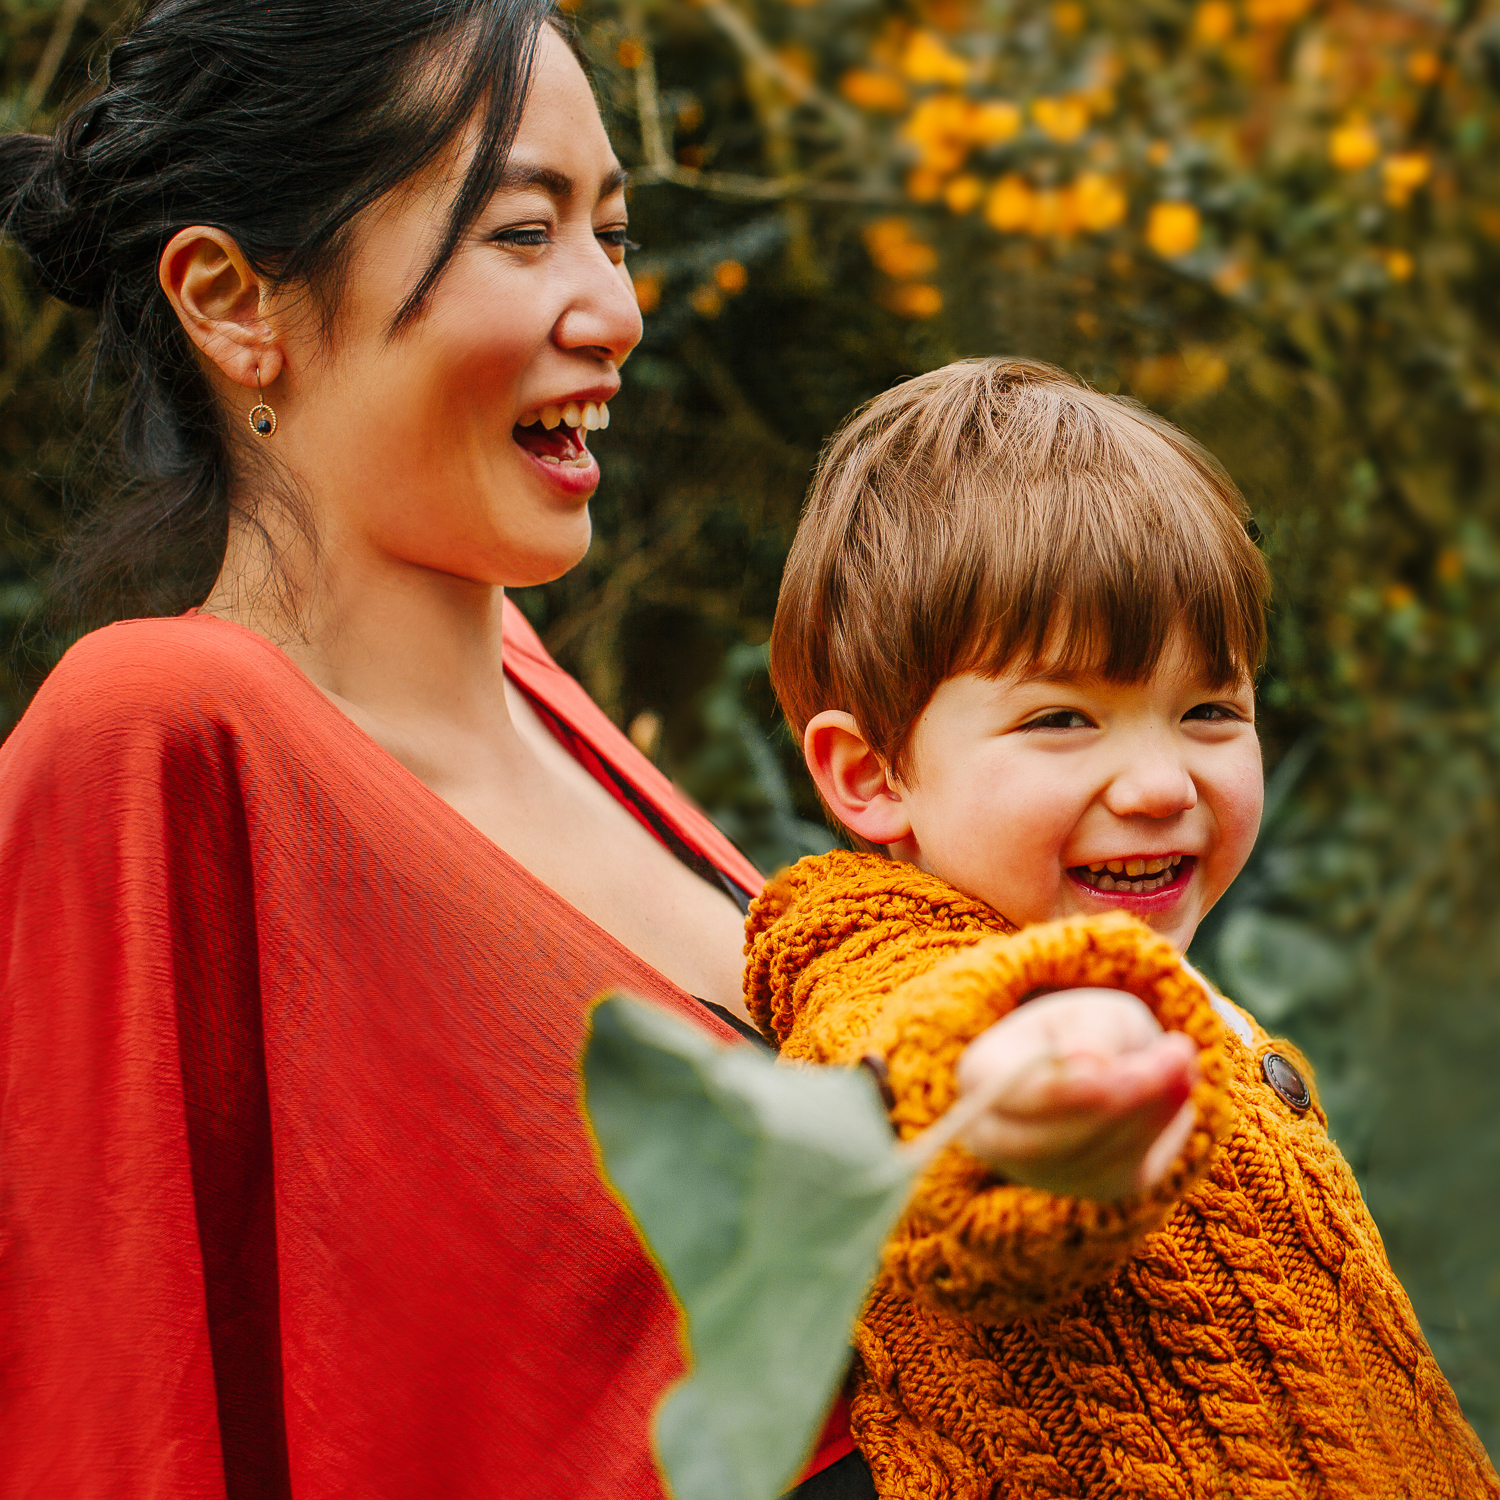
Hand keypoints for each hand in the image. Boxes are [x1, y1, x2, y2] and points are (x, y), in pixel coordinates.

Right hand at [952, 988, 1198, 1201]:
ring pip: (1096, 1159)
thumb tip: (1088, 1063)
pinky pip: (1128, 1171)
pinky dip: (1162, 1132)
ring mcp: (1042, 1171)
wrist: (1100, 1063)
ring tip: (1183, 1062)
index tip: (1114, 1071)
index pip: (1014, 1095)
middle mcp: (997, 1135)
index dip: (1064, 1091)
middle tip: (1173, 1058)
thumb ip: (1091, 1032)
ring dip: (1148, 1113)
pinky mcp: (1092, 1189)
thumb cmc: (1086, 1029)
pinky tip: (1182, 1090)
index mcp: (982, 1075)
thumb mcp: (1089, 1010)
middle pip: (1051, 1141)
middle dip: (1117, 1105)